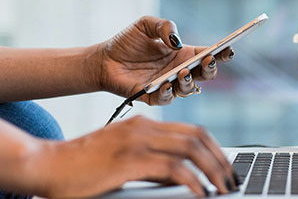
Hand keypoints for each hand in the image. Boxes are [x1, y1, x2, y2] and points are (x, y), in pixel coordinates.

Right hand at [30, 116, 236, 197]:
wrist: (46, 165)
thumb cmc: (82, 167)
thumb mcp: (124, 158)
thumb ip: (152, 162)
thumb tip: (183, 177)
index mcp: (144, 125)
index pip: (193, 130)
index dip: (215, 148)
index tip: (226, 167)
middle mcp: (144, 128)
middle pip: (198, 137)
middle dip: (221, 159)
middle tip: (231, 180)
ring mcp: (137, 141)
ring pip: (191, 149)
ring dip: (213, 170)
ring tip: (223, 188)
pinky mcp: (129, 160)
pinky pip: (173, 168)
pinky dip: (193, 180)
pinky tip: (201, 193)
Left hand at [95, 16, 233, 104]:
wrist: (103, 60)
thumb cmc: (127, 42)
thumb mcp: (146, 24)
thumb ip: (164, 26)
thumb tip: (177, 41)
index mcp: (184, 54)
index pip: (209, 55)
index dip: (221, 53)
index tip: (228, 49)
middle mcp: (180, 71)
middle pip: (205, 75)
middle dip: (211, 69)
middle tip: (208, 60)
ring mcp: (168, 85)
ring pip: (189, 89)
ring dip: (189, 82)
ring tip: (183, 72)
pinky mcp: (153, 97)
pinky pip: (166, 99)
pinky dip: (168, 93)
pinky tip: (166, 84)